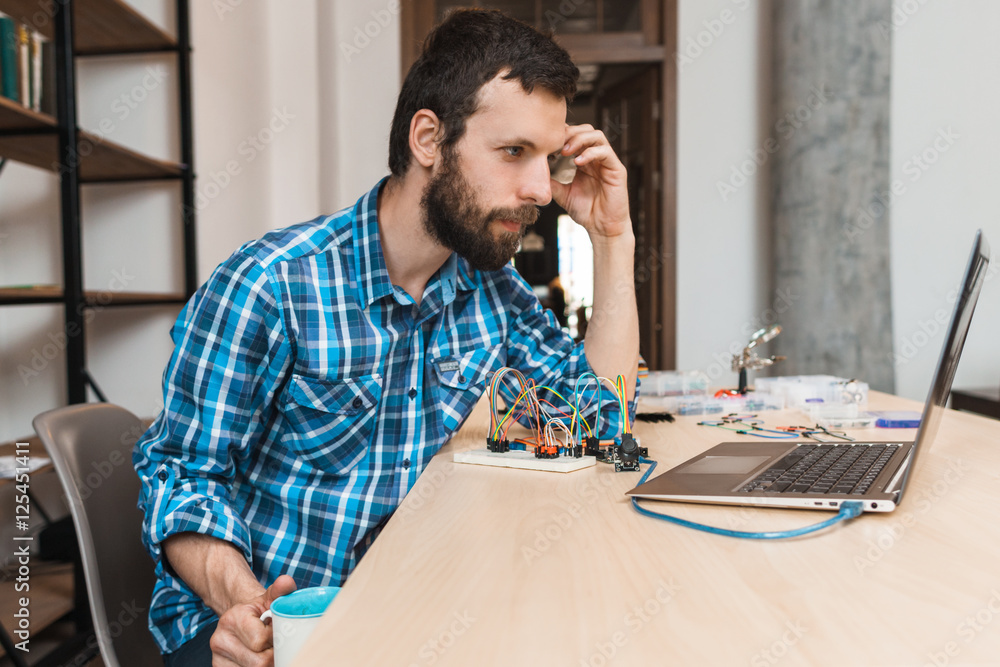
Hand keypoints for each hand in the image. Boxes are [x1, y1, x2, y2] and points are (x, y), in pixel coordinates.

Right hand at [209, 575, 296, 666]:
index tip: (278, 632)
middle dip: (274, 655)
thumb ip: (281, 591)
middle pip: (259, 662)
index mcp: (232, 618)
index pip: (261, 640)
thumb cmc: (260, 612)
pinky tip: (260, 658)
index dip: (276, 639)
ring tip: (269, 651)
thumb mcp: (270, 598)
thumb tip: (286, 582)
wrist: (241, 620)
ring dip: (268, 664)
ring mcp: (217, 658)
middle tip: (278, 646)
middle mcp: (219, 639)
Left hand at [550, 124, 631, 240]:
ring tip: (565, 152)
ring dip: (579, 139)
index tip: (547, 145)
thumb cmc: (586, 212)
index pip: (575, 137)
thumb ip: (552, 183)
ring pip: (597, 136)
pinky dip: (591, 153)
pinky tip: (578, 162)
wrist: (602, 228)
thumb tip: (534, 175)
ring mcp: (608, 162)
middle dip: (570, 133)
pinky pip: (606, 152)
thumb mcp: (563, 195)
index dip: (562, 136)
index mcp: (585, 160)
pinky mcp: (617, 169)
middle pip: (586, 130)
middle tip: (555, 145)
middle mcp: (597, 158)